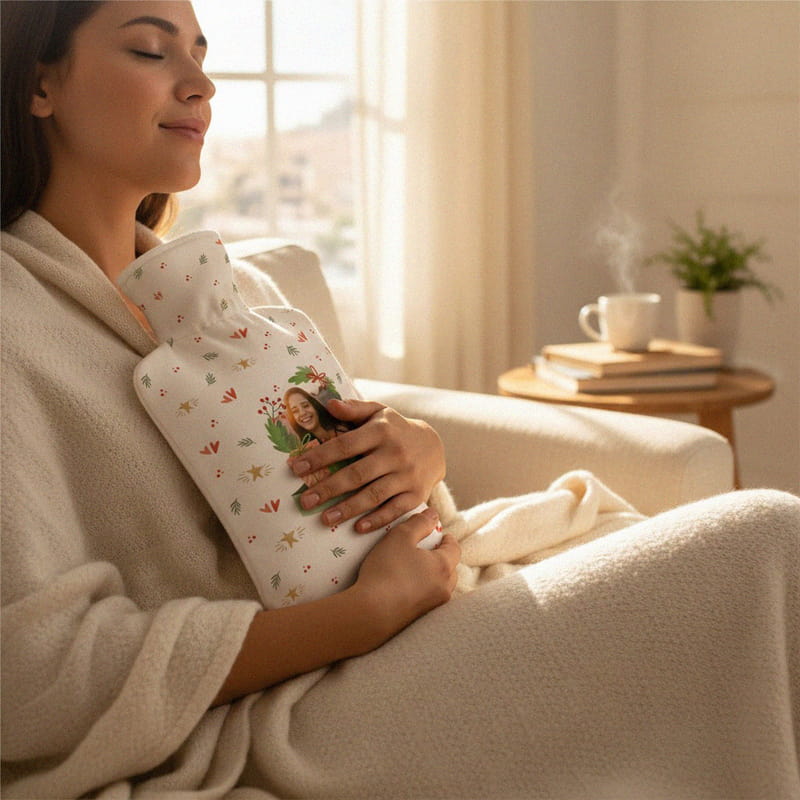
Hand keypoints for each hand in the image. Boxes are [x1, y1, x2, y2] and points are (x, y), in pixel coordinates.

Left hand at [286, 398, 445, 531]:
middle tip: (305, 501)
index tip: (297, 468)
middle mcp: (395, 453)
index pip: (345, 445)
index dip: (320, 457)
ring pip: (374, 495)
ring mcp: (407, 476)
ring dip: (348, 509)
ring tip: (325, 519)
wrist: (434, 446)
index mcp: (381, 431)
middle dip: (328, 488)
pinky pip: (395, 510)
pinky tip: (358, 528)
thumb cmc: (395, 429)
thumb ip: (354, 409)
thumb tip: (328, 404)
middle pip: (357, 474)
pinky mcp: (416, 494)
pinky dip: (377, 520)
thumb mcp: (378, 412)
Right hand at [353, 507, 460, 635]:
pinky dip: (420, 590)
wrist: (371, 612)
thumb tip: (433, 515)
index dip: (447, 539)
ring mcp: (433, 606)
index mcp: (444, 566)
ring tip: (413, 568)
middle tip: (426, 550)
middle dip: (441, 558)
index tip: (439, 534)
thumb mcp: (400, 536)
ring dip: (431, 576)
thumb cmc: (387, 570)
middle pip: (450, 569)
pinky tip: (402, 587)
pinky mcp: (419, 619)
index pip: (455, 549)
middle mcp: (444, 588)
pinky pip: (425, 599)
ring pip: (439, 586)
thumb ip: (419, 523)